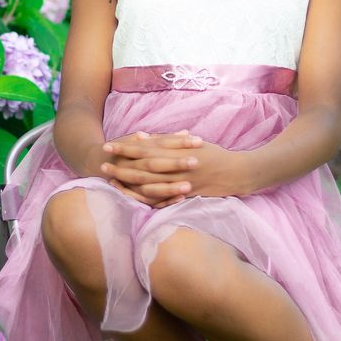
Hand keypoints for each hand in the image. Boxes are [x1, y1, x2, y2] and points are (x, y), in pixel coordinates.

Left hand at [101, 136, 250, 205]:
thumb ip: (166, 142)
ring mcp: (182, 185)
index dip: (125, 148)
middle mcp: (177, 168)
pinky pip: (163, 202)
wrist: (239, 172)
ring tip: (111, 182)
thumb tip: (143, 139)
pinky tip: (133, 200)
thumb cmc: (214, 154)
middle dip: (122, 166)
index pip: (145, 149)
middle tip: (101, 164)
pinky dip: (147, 201)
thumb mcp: (190, 143)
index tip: (108, 146)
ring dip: (129, 185)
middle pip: (143, 168)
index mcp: (177, 151)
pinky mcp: (186, 198)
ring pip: (150, 186)